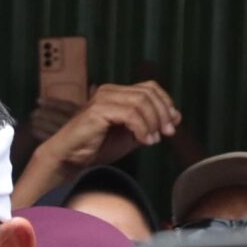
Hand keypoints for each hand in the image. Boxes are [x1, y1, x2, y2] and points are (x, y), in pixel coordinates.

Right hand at [30, 82, 178, 174]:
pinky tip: (144, 141)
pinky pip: (130, 115)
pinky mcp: (98, 111)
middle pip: (148, 93)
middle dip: (163, 113)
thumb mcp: (131, 136)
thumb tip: (176, 117)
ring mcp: (103, 99)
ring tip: (154, 140)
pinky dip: (142, 128)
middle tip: (167, 133)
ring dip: (153, 122)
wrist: (70, 158)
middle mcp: (110, 91)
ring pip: (141, 102)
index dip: (165, 103)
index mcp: (117, 93)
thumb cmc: (97, 147)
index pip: (150, 87)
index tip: (173, 124)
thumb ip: (151, 125)